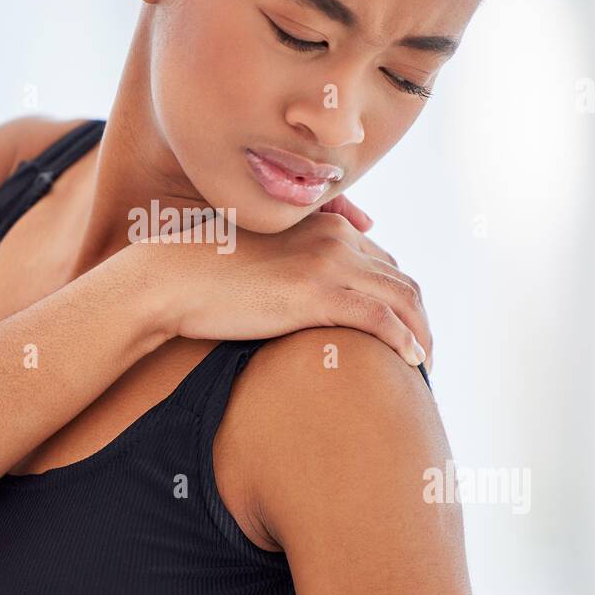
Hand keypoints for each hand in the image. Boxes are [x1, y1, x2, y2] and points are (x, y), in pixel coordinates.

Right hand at [132, 194, 431, 368]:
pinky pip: (381, 318)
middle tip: (422, 357)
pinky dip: (405, 342)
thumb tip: (318, 267)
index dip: (400, 303)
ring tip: (424, 368)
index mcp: (324, 226)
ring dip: (422, 336)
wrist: (170, 279)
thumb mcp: (258, 254)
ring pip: (402, 300)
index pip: (385, 264)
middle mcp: (335, 237)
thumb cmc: (205, 271)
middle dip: (419, 322)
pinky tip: (412, 363)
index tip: (404, 335)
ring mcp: (328, 263)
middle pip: (402, 282)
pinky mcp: (317, 293)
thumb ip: (295, 253)